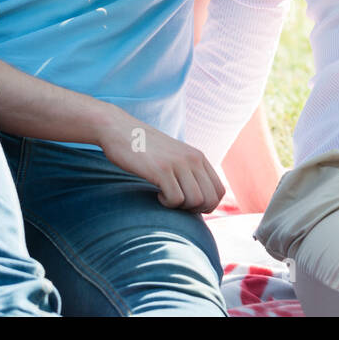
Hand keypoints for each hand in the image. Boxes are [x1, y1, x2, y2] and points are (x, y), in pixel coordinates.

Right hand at [97, 110, 225, 212]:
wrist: (119, 129)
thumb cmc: (144, 148)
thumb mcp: (174, 155)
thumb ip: (189, 170)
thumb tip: (201, 199)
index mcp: (198, 157)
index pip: (219, 191)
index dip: (207, 205)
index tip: (187, 203)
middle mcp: (192, 159)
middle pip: (210, 200)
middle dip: (195, 210)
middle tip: (177, 204)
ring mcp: (177, 163)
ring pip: (195, 201)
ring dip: (181, 207)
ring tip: (166, 197)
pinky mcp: (161, 169)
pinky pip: (176, 199)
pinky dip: (167, 203)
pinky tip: (157, 195)